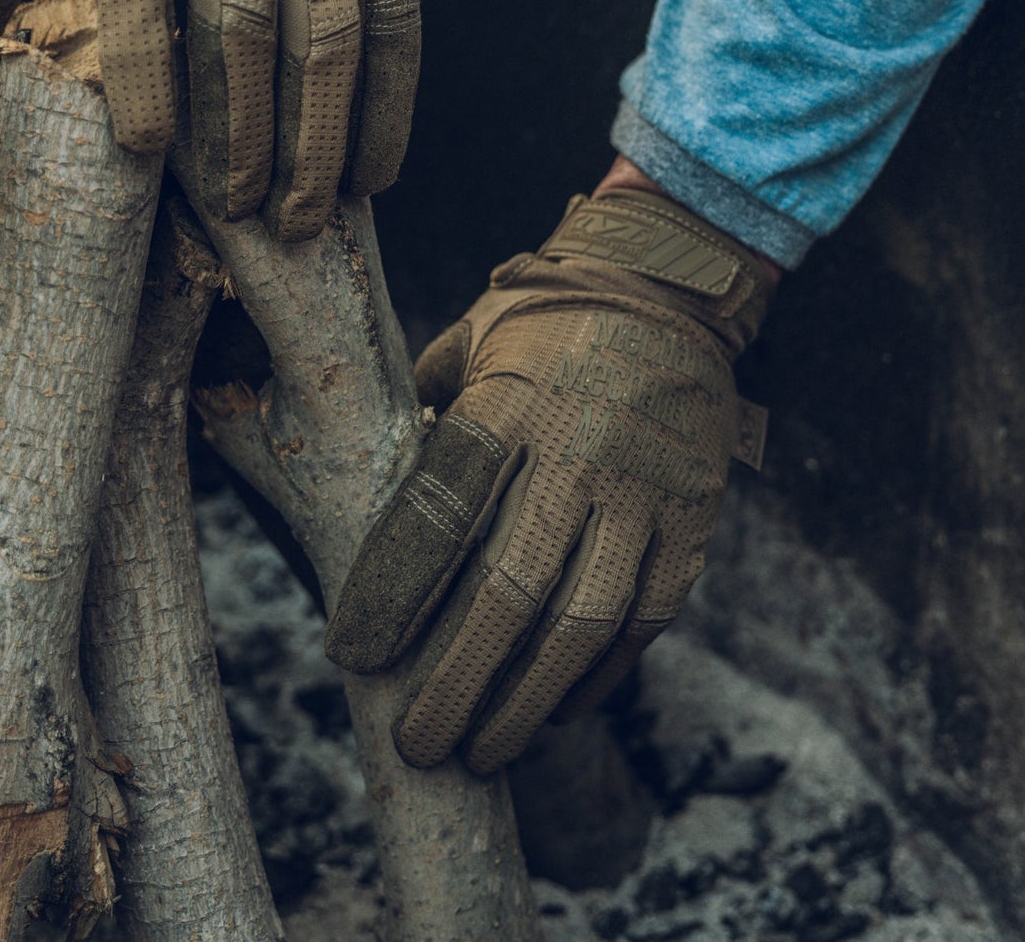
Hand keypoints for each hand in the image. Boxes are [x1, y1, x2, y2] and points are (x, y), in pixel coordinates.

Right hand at [0, 0, 419, 240]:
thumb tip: (330, 61)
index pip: (390, 11)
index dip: (386, 106)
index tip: (377, 178)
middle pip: (323, 36)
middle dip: (318, 141)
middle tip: (304, 218)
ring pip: (241, 28)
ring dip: (244, 130)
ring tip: (240, 203)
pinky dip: (148, 76)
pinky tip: (151, 145)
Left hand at [324, 190, 772, 771]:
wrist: (671, 290)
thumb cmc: (545, 321)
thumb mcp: (470, 339)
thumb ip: (422, 409)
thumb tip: (375, 484)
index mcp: (508, 402)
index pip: (439, 512)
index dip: (393, 593)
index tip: (351, 655)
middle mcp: (577, 452)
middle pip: (509, 588)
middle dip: (458, 680)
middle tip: (418, 746)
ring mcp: (642, 491)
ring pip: (584, 622)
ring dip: (528, 701)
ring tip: (483, 753)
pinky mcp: (692, 519)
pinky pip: (646, 618)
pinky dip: (600, 675)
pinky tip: (556, 710)